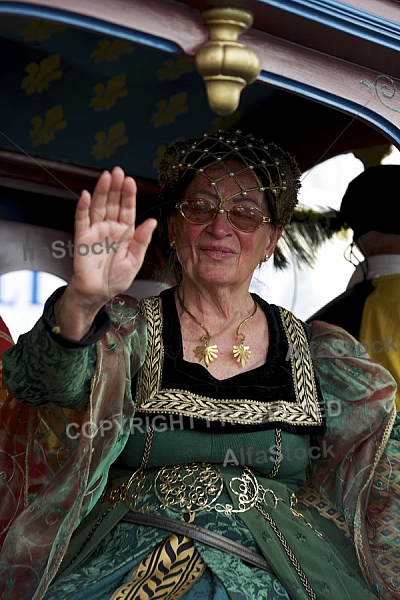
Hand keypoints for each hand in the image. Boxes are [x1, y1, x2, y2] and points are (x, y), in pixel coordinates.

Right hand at [57, 167, 156, 337]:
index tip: (130, 181)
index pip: (128, 209)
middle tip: (117, 172)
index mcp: (126, 233)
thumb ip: (141, 241)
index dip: (128, 195)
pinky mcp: (82, 238)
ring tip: (105, 177)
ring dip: (101, 192)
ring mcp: (96, 231)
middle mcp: (111, 228)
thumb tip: (152, 222)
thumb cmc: (116, 278)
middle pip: (113, 203)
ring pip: (98, 207)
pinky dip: (83, 208)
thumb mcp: (134, 260)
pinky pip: (82, 220)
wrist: (98, 293)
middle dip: (115, 188)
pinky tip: (87, 196)